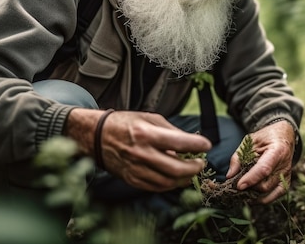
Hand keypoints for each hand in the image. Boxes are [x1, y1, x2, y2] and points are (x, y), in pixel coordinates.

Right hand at [67, 109, 211, 191]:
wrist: (97, 136)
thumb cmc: (125, 123)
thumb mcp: (149, 118)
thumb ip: (171, 130)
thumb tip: (191, 141)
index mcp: (147, 134)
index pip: (180, 143)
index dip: (198, 145)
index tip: (206, 145)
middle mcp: (142, 154)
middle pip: (176, 169)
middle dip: (194, 168)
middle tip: (200, 163)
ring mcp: (136, 169)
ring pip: (168, 182)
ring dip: (184, 179)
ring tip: (190, 171)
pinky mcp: (132, 179)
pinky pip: (156, 187)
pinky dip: (170, 184)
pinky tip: (176, 178)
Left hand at [226, 120, 295, 203]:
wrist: (283, 136)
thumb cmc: (266, 137)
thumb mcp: (249, 141)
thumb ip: (238, 157)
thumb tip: (230, 176)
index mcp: (277, 151)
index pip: (264, 169)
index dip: (251, 179)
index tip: (238, 186)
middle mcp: (285, 166)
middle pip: (265, 185)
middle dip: (249, 188)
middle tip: (235, 186)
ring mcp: (286, 176)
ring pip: (269, 193)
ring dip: (254, 195)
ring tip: (242, 191)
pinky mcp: (286, 182)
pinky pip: (275, 196)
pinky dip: (263, 199)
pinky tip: (252, 198)